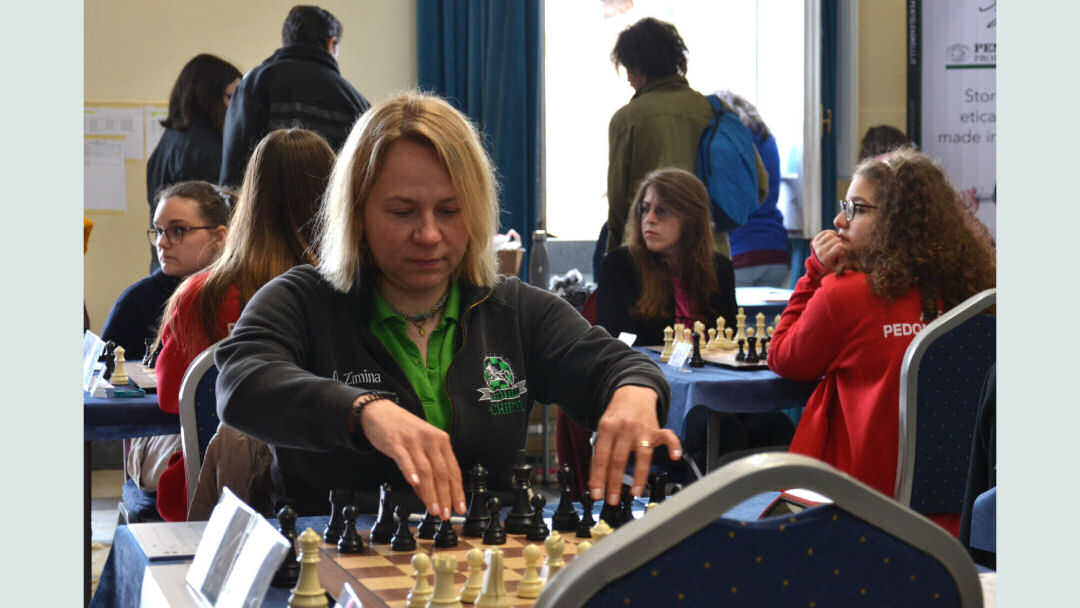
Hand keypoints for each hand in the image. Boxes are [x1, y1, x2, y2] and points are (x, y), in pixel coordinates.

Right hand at [358, 399, 465, 519]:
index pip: (453, 470)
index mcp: (441, 441)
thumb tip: (430, 497)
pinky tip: (414, 484)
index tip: (459, 508)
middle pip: (442, 472)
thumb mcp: (421, 446)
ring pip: (426, 470)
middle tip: (446, 514)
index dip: (457, 491)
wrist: (379, 411)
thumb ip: (427, 470)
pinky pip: (405, 459)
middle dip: (446, 496)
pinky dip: (411, 472)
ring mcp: (413, 440)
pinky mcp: (396, 442)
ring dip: (431, 492)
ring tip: (434, 509)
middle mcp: (430, 440)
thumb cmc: (403, 431)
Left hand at [588, 385, 681, 504]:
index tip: (596, 493)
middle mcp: (624, 429)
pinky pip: (668, 436)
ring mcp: (642, 429)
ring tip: (634, 493)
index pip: (601, 457)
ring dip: (638, 476)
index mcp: (607, 428)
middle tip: (611, 499)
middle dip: (614, 482)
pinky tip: (675, 457)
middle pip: (618, 459)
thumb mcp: (603, 428)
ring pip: (642, 455)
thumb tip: (596, 478)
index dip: (598, 477)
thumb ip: (601, 450)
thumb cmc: (616, 415)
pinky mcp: (657, 429)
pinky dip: (674, 446)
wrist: (633, 393)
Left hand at [811, 229, 847, 269]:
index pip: (840, 246)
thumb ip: (842, 261)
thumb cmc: (834, 263)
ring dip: (836, 237)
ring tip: (837, 241)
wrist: (821, 262)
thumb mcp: (839, 266)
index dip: (845, 247)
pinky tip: (833, 238)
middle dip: (841, 241)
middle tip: (841, 245)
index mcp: (827, 258)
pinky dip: (831, 233)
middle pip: (836, 240)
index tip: (844, 250)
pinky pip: (825, 232)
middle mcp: (820, 252)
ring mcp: (816, 246)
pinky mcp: (814, 241)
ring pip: (830, 234)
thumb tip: (842, 252)